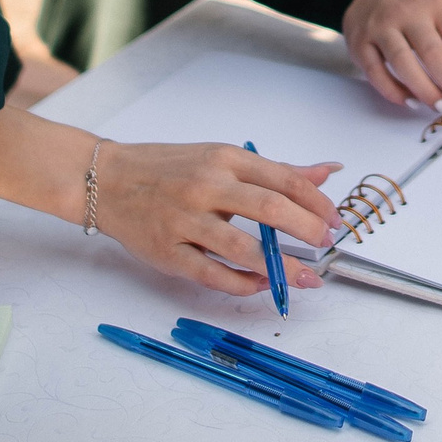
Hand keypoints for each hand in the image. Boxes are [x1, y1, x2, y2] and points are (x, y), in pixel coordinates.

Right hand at [93, 140, 342, 298]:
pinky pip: (213, 274)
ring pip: (244, 249)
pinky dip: (243, 283)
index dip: (317, 203)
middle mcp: (207, 186)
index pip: (284, 180)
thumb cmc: (169, 169)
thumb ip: (274, 171)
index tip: (335, 220)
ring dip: (282, 267)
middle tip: (326, 245)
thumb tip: (327, 172)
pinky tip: (263, 283)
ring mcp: (185, 220)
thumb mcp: (222, 158)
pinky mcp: (167, 252)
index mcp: (225, 159)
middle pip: (271, 210)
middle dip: (308, 231)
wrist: (107, 180)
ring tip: (306, 278)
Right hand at [343, 0, 441, 110]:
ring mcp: (381, 26)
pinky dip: (395, 92)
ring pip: (404, 64)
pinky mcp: (359, 41)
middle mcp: (408, 12)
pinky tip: (412, 102)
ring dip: (426, 91)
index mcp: (439, 4)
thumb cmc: (418, 7)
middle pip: (435, 55)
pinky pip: (377, 73)